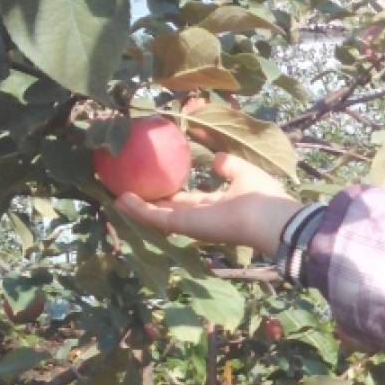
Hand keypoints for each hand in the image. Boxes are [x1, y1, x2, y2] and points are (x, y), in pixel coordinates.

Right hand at [114, 152, 301, 257]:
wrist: (269, 217)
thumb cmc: (262, 196)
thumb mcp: (243, 172)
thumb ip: (228, 165)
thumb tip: (217, 157)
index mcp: (217, 206)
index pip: (190, 201)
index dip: (174, 194)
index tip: (158, 183)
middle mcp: (202, 217)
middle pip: (171, 212)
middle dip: (151, 203)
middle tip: (129, 190)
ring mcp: (191, 224)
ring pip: (158, 216)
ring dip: (137, 207)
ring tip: (116, 195)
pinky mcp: (184, 226)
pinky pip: (155, 218)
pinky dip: (137, 210)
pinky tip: (120, 199)